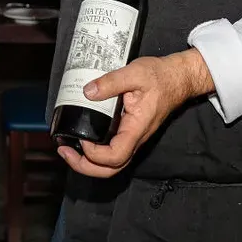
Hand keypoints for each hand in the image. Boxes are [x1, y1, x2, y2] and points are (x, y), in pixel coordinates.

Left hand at [58, 50, 211, 177]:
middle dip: (85, 166)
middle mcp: (135, 138)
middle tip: (64, 151)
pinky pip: (113, 150)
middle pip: (111, 169)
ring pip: (111, 163)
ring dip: (88, 162)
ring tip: (67, 149)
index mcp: (137, 128)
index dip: (95, 154)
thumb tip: (88, 92)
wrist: (178, 78)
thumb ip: (111, 82)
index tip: (81, 138)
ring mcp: (133, 138)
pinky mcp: (129, 133)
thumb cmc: (160, 77)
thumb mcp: (135, 73)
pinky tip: (82, 138)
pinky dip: (95, 152)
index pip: (116, 156)